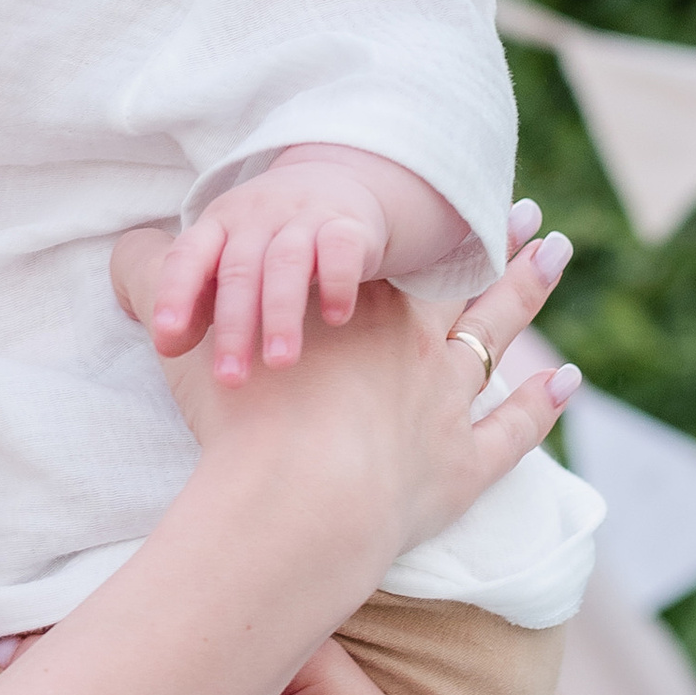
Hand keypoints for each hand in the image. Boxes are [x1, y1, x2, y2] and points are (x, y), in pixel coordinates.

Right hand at [114, 210, 578, 565]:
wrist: (291, 505)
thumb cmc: (239, 418)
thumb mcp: (182, 333)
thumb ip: (155, 278)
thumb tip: (129, 250)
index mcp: (353, 308)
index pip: (395, 252)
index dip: (426, 221)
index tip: (458, 188)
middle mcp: (413, 343)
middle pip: (462, 282)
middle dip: (499, 243)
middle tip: (529, 212)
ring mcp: (445, 405)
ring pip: (498, 339)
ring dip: (529, 296)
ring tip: (555, 255)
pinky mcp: (459, 470)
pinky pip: (513, 432)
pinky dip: (542, 407)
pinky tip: (566, 380)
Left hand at [144, 150, 397, 381]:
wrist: (335, 179)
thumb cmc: (267, 235)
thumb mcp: (226, 256)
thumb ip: (197, 300)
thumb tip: (167, 347)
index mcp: (218, 224)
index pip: (188, 255)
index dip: (175, 293)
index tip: (167, 337)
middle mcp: (256, 217)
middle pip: (240, 270)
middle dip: (233, 327)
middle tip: (230, 378)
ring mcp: (303, 217)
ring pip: (287, 262)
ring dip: (281, 314)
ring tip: (279, 362)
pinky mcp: (348, 225)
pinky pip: (341, 249)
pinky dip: (337, 283)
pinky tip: (336, 319)